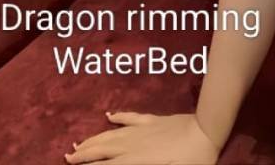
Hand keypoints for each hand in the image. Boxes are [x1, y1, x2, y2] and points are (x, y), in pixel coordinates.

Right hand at [64, 111, 219, 163]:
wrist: (206, 130)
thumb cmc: (192, 160)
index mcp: (136, 160)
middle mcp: (134, 143)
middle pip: (104, 148)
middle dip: (85, 153)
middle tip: (68, 156)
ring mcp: (144, 129)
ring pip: (113, 133)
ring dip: (96, 137)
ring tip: (80, 142)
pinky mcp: (154, 119)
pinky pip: (132, 117)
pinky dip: (120, 116)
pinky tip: (109, 115)